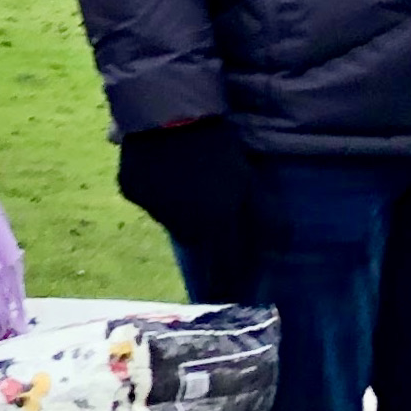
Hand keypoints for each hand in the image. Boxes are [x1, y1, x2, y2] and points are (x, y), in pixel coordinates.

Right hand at [116, 116, 258, 283]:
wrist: (171, 111)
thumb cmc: (220, 146)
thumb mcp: (249, 180)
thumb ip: (262, 217)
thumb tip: (280, 248)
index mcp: (215, 223)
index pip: (223, 267)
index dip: (225, 285)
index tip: (225, 299)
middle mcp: (182, 225)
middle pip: (194, 241)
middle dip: (201, 230)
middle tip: (206, 201)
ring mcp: (153, 209)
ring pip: (169, 220)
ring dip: (178, 208)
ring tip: (184, 175)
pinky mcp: (130, 192)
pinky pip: (147, 200)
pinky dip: (154, 189)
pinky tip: (161, 166)